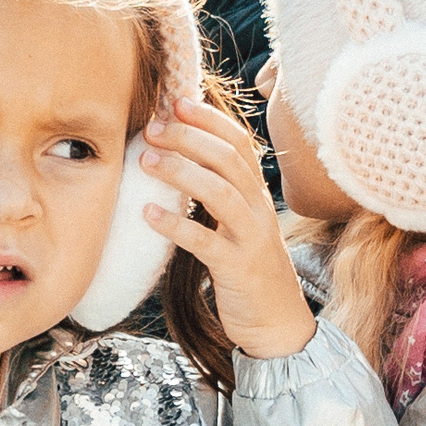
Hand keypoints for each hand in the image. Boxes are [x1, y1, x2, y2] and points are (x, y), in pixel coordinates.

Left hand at [140, 98, 319, 360]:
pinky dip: (176, 225)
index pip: (239, 143)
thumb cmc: (249, 271)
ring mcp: (251, 239)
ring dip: (181, 172)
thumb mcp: (239, 226)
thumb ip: (219, 194)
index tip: (177, 101)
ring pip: (221, 193)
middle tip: (153, 127)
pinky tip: (148, 214)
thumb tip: (178, 159)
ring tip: (146, 160)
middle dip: (189, 138)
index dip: (209, 119)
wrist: (279, 324)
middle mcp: (259, 211)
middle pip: (228, 161)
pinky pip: (206, 242)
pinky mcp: (238, 269)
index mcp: (257, 196)